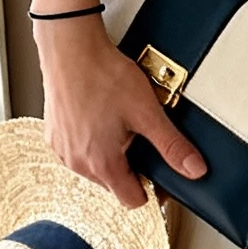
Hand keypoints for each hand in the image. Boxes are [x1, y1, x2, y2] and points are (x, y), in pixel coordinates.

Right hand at [36, 16, 205, 208]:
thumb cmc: (103, 75)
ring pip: (94, 168)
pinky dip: (90, 141)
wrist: (71, 48)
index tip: (156, 167)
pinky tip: (98, 117)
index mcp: (102, 164)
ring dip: (109, 153)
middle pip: (113, 184)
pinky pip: (77, 151)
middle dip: (129, 165)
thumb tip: (194, 169)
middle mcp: (77, 163)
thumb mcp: (147, 112)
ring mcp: (61, 150)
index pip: (132, 200)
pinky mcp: (52, 136)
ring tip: (116, 122)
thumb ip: (172, 146)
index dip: (150, 186)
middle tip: (137, 134)